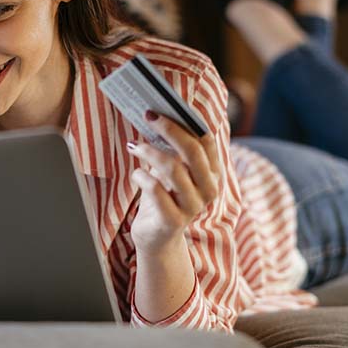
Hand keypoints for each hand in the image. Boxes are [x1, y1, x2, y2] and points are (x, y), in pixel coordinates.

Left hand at [127, 111, 220, 254]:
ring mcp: (193, 206)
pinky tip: (136, 175)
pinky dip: (141, 177)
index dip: (185, 121)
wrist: (157, 238)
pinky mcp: (174, 220)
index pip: (206, 140)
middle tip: (148, 116)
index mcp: (212, 173)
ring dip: (149, 152)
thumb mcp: (169, 171)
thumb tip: (154, 117)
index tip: (163, 109)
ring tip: (135, 147)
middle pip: (192, 151)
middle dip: (169, 130)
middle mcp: (209, 189)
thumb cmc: (162, 196)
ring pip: (173, 169)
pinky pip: (155, 190)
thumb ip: (168, 149)